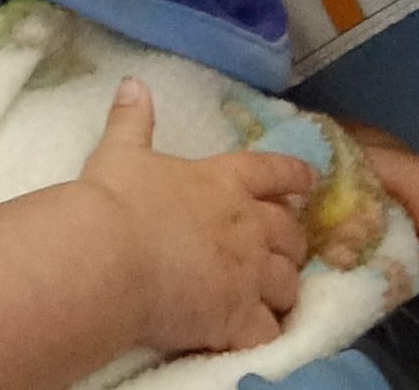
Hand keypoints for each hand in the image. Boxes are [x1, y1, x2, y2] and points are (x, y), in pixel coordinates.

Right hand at [78, 76, 316, 355]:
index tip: (310, 180)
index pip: (273, 172)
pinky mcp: (238, 318)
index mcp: (223, 181)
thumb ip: (132, 119)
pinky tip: (257, 334)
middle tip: (284, 249)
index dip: (294, 175)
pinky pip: (269, 331)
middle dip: (291, 241)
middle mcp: (247, 226)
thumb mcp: (121, 152)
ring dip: (283, 288)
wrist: (109, 258)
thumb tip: (133, 83)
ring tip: (274, 296)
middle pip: (290, 233)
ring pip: (288, 284)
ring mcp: (248, 274)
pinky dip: (266, 332)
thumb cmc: (115, 200)